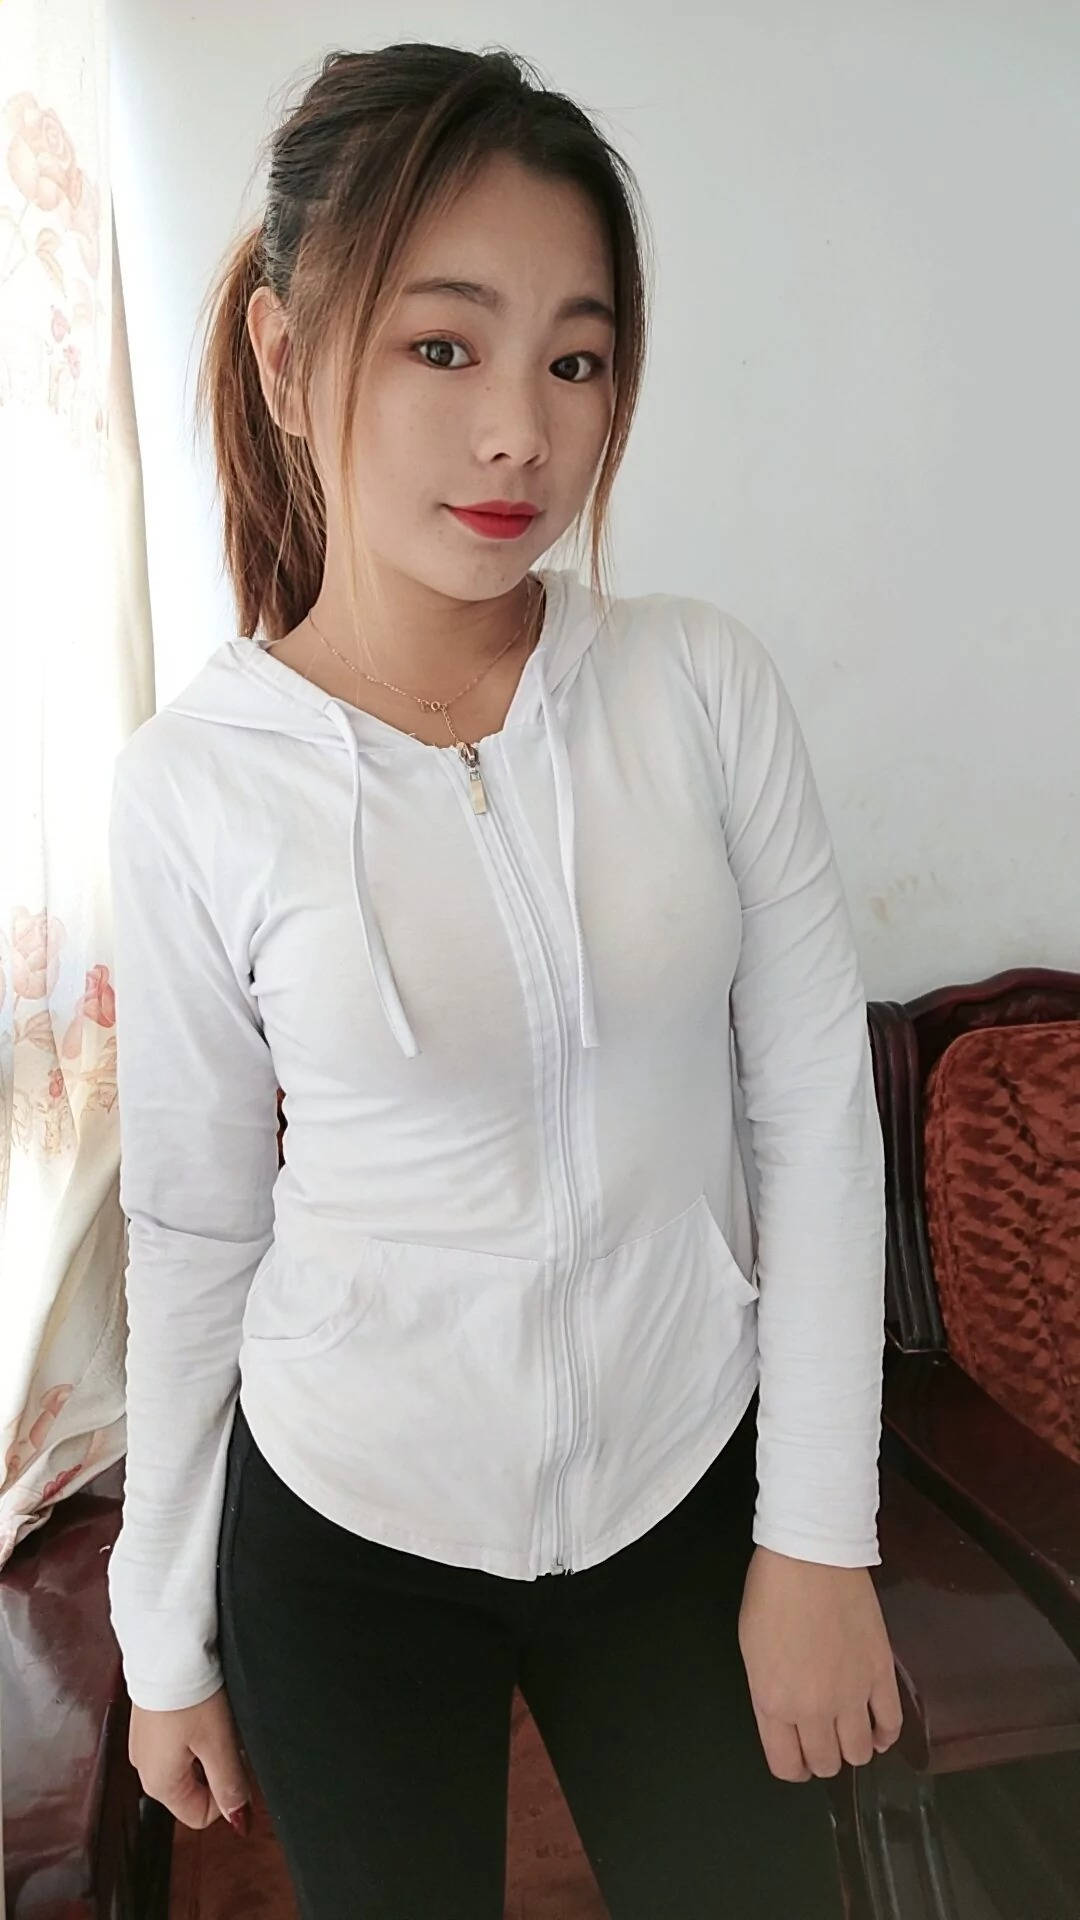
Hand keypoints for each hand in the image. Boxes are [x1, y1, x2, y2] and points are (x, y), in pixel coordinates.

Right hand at [129, 1686, 253, 1832]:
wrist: (166, 1647)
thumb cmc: (189, 1693)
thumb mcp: (219, 1743)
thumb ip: (230, 1786)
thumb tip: (239, 1822)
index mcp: (159, 1785)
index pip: (200, 1816)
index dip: (226, 1794)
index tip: (237, 1761)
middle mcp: (145, 1771)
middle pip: (192, 1791)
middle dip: (216, 1770)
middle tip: (227, 1736)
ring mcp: (143, 1747)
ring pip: (185, 1765)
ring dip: (205, 1750)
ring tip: (214, 1719)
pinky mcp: (147, 1725)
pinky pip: (175, 1744)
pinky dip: (192, 1733)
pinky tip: (200, 1709)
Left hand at [738, 1545, 902, 1781]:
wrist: (810, 1556)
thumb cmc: (772, 1592)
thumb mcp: (752, 1650)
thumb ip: (769, 1694)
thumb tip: (786, 1715)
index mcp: (773, 1702)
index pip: (787, 1764)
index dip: (794, 1767)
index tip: (798, 1759)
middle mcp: (813, 1709)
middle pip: (825, 1763)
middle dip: (822, 1757)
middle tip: (822, 1740)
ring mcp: (851, 1695)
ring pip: (859, 1753)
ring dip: (853, 1749)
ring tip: (849, 1732)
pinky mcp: (881, 1675)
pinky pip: (891, 1725)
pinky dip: (885, 1735)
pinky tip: (877, 1730)